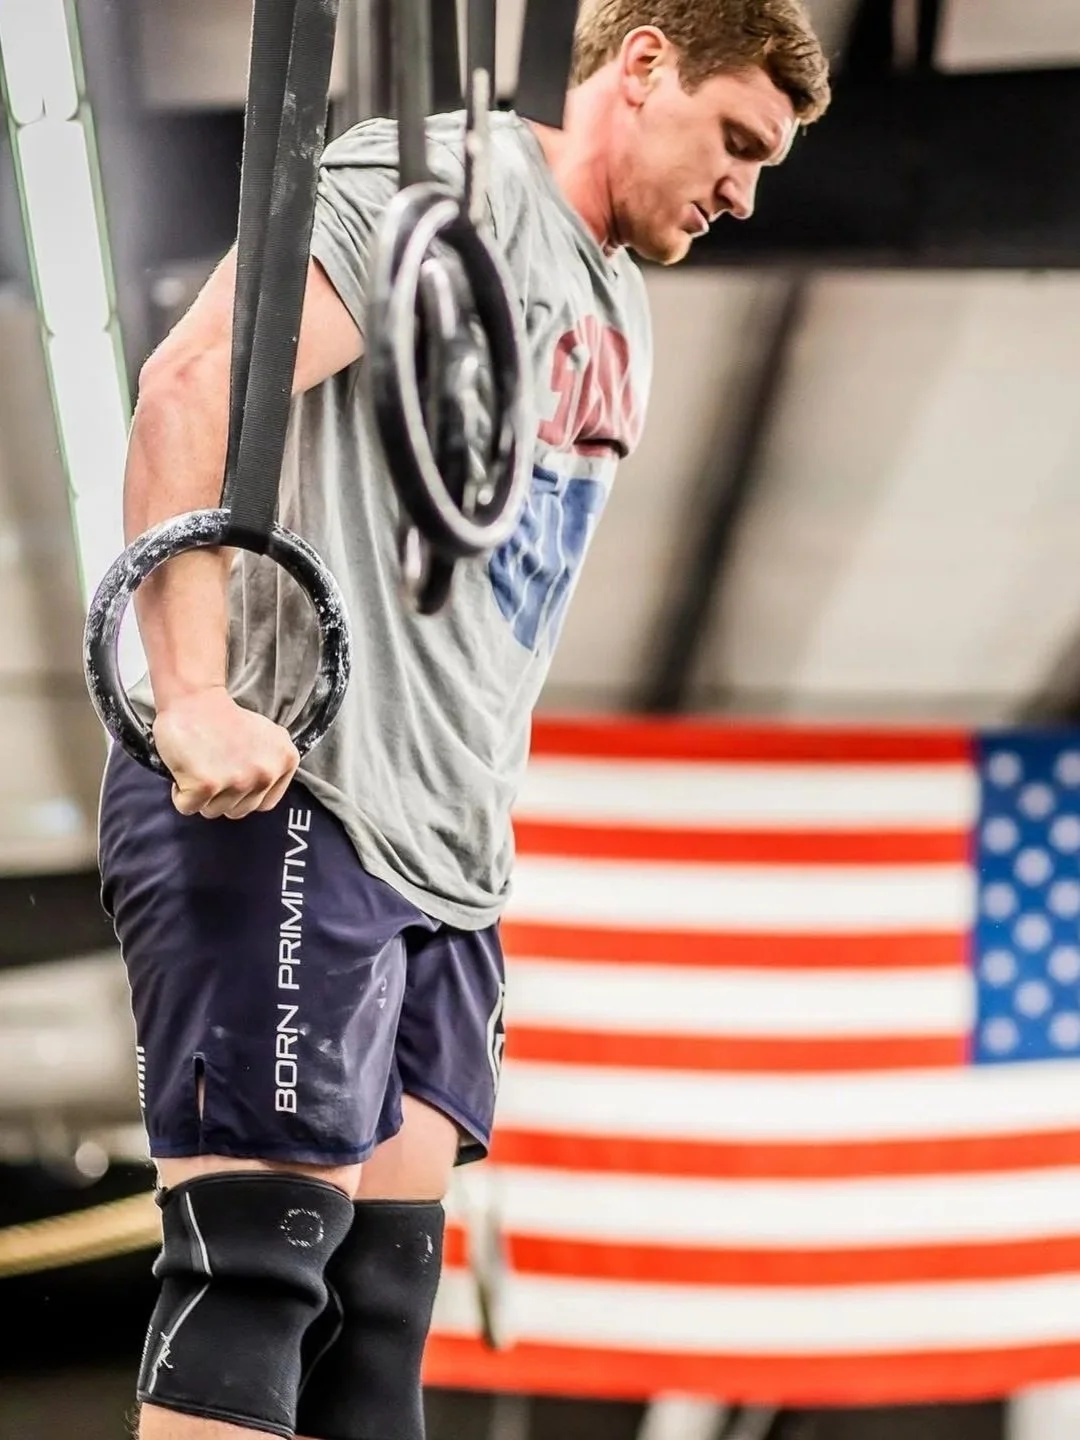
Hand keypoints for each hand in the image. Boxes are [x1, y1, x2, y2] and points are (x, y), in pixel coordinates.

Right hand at [152, 686, 299, 818]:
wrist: (194, 698)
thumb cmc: (224, 718)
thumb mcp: (266, 738)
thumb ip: (270, 765)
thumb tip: (260, 793)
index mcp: (285, 760)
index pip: (264, 803)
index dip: (243, 794)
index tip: (230, 778)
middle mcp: (266, 773)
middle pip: (238, 811)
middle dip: (220, 796)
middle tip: (211, 769)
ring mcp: (239, 780)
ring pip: (214, 811)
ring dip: (200, 796)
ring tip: (199, 767)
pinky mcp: (207, 785)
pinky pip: (188, 807)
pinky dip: (180, 793)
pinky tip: (185, 771)